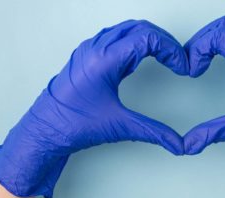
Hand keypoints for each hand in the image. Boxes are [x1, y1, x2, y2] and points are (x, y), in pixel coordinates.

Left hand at [0, 20, 188, 197]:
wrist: (44, 132)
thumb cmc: (72, 126)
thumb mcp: (119, 126)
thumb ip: (153, 132)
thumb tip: (176, 142)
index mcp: (103, 60)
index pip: (147, 38)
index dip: (170, 49)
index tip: (181, 65)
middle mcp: (95, 49)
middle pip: (139, 28)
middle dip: (163, 41)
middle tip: (177, 59)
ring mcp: (88, 50)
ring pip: (126, 29)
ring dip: (148, 39)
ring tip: (163, 56)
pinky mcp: (86, 55)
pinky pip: (114, 37)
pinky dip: (133, 42)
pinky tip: (139, 59)